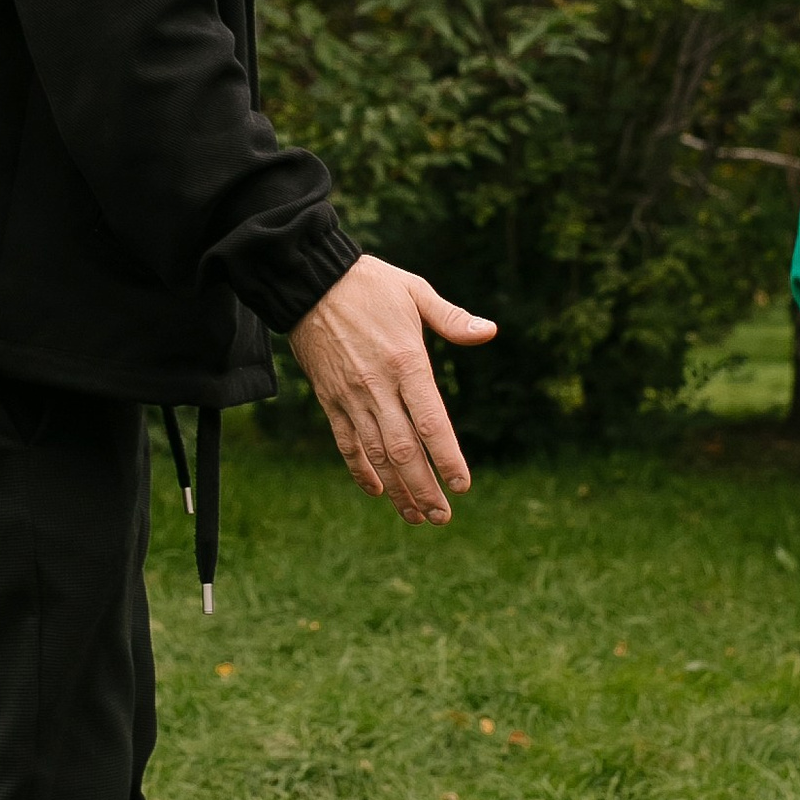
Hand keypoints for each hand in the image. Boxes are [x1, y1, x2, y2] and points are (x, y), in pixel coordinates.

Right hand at [289, 254, 495, 523]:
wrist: (309, 282)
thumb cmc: (369, 284)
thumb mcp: (415, 291)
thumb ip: (452, 318)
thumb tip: (490, 332)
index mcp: (406, 362)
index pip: (431, 422)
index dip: (447, 458)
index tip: (462, 485)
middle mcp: (377, 386)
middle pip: (403, 450)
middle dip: (423, 488)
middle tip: (442, 517)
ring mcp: (350, 397)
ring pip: (375, 454)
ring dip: (396, 489)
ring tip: (415, 516)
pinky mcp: (330, 399)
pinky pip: (346, 443)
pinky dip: (360, 470)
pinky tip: (377, 490)